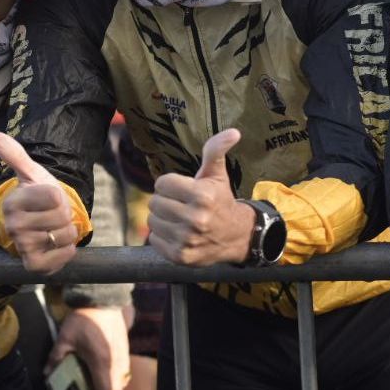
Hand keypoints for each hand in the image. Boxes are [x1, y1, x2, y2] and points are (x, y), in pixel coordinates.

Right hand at [0, 131, 78, 272]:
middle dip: (65, 215)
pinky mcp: (33, 265)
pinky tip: (58, 245)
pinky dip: (67, 251)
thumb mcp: (31, 173)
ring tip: (55, 229)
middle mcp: (13, 226)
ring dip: (67, 232)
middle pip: (61, 216)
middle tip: (54, 215)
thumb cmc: (40, 196)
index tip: (49, 198)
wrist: (41, 225)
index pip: (54, 195)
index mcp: (13, 202)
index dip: (59, 196)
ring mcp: (22, 246)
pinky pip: (62, 257)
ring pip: (64, 236)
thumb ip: (14, 154)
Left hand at [49, 306, 132, 389]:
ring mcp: (122, 355)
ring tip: (98, 389)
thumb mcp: (65, 338)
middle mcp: (115, 361)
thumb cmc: (84, 319)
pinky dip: (116, 378)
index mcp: (101, 362)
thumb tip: (48, 373)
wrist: (103, 301)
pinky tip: (104, 373)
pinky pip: (123, 371)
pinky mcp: (125, 349)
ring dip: (112, 389)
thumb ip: (56, 357)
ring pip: (122, 381)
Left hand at [147, 128, 252, 265]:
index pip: (161, 183)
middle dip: (165, 201)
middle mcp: (195, 219)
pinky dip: (162, 236)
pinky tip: (178, 233)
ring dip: (162, 218)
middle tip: (181, 204)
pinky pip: (153, 240)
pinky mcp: (181, 256)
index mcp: (202, 196)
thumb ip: (216, 150)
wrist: (237, 236)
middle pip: (154, 202)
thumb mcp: (218, 174)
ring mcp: (187, 240)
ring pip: (152, 221)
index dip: (170, 184)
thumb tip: (233, 132)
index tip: (183, 189)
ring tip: (179, 218)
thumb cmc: (221, 200)